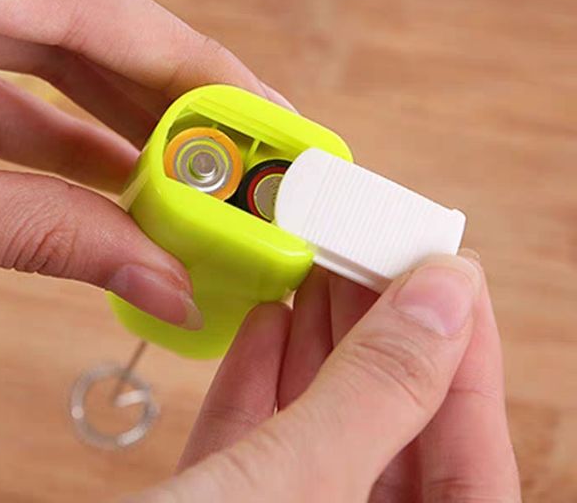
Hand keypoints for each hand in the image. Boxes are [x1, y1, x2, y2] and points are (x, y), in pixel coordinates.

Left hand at [0, 0, 287, 327]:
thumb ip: (29, 233)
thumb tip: (164, 282)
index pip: (91, 0)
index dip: (193, 61)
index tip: (268, 119)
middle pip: (90, 22)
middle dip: (177, 95)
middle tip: (247, 163)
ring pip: (54, 53)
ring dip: (127, 121)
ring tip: (195, 184)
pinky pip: (6, 84)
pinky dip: (64, 135)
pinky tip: (111, 180)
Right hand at [137, 253, 520, 501]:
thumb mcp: (290, 490)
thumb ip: (376, 395)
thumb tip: (446, 294)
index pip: (471, 454)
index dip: (465, 350)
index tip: (450, 268)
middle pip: (393, 428)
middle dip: (381, 329)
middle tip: (370, 250)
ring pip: (321, 426)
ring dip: (320, 340)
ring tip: (320, 266)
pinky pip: (258, 443)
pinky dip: (262, 376)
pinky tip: (266, 321)